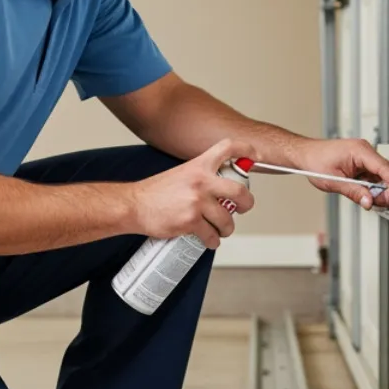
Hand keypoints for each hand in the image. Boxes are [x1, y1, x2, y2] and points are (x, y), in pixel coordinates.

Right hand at [128, 139, 257, 247]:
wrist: (133, 205)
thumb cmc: (155, 192)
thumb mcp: (181, 173)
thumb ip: (201, 176)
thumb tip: (221, 186)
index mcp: (198, 165)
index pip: (227, 148)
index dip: (246, 149)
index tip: (255, 156)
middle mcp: (200, 181)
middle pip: (240, 192)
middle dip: (246, 204)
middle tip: (243, 208)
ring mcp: (196, 202)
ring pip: (227, 220)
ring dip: (227, 228)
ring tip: (221, 229)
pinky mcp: (190, 221)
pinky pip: (212, 235)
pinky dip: (213, 241)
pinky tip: (210, 240)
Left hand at [290, 138, 388, 210]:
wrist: (305, 156)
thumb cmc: (315, 161)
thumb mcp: (334, 181)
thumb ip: (354, 192)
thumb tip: (369, 201)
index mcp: (360, 150)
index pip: (384, 167)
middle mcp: (365, 151)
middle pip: (385, 173)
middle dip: (384, 190)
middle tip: (378, 204)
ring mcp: (364, 157)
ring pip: (379, 177)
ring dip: (377, 190)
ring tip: (367, 200)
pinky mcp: (361, 164)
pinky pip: (372, 177)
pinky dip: (370, 188)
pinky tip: (364, 194)